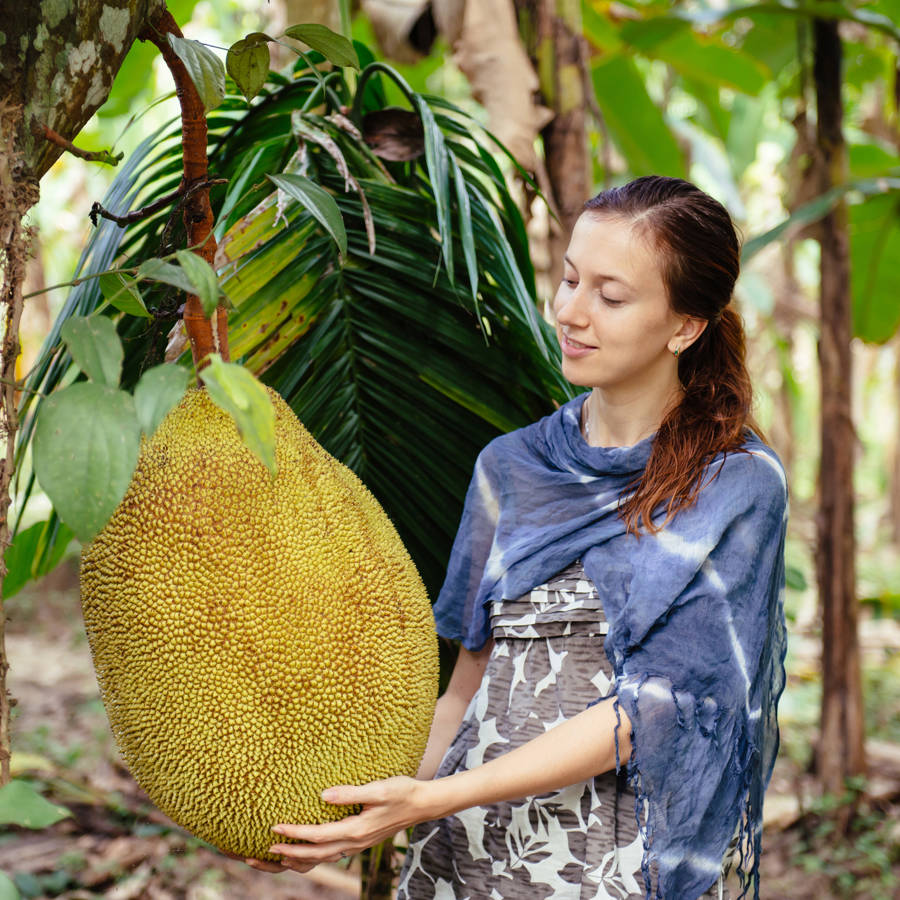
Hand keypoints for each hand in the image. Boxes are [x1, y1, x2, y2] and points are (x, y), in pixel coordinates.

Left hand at [266, 776, 433, 873]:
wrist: (421, 805)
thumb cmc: (401, 791)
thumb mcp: (378, 788)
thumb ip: (351, 792)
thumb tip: (324, 794)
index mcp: (356, 830)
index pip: (318, 835)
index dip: (294, 833)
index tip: (274, 829)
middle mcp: (354, 843)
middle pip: (315, 855)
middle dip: (289, 854)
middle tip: (264, 851)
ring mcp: (356, 846)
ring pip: (321, 860)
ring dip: (297, 860)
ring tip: (276, 858)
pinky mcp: (358, 843)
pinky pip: (330, 856)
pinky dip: (312, 858)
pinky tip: (304, 854)